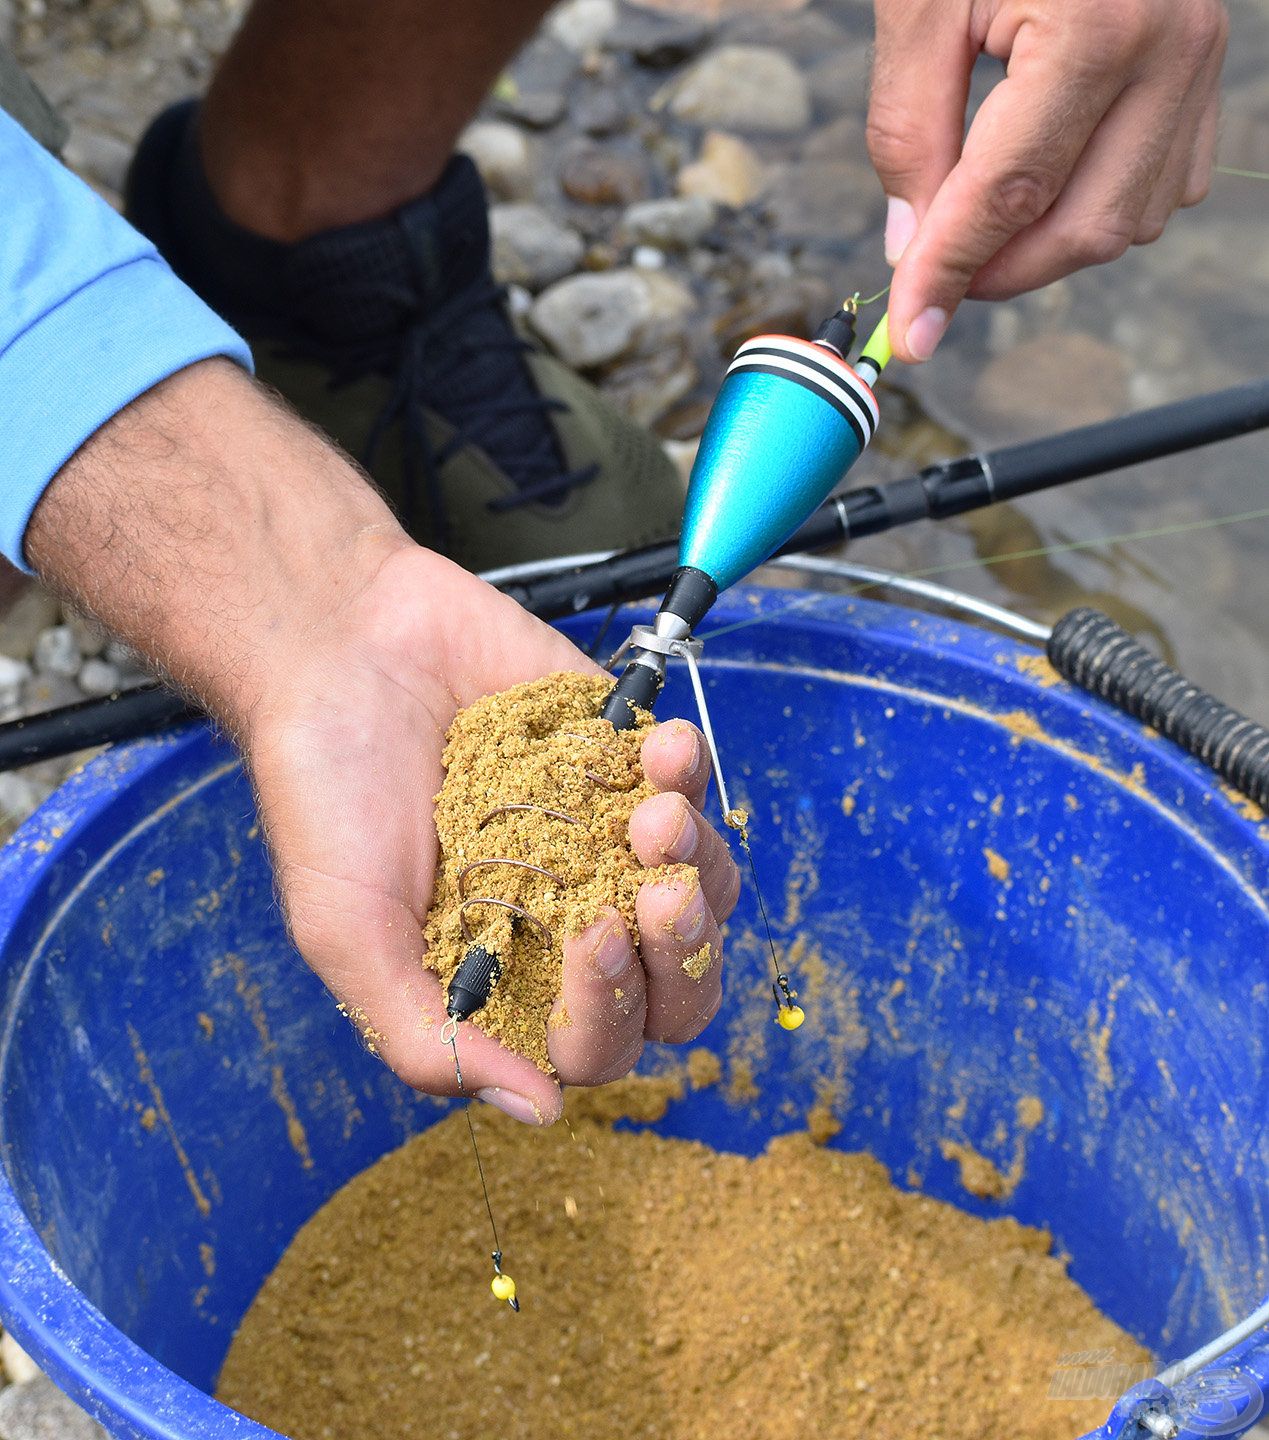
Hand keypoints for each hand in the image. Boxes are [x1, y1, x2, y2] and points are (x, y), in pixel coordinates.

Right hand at [248, 547, 739, 1124]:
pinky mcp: (622, 761)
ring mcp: (603, 840)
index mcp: (507, 979)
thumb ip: (430, 1035)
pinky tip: (660, 749)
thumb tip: (542, 1113)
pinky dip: (694, 774)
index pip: (600, 1041)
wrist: (337, 648)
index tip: (586, 934)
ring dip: (696, 858)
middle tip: (653, 890)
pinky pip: (695, 789)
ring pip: (704, 890)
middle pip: (675, 982)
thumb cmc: (325, 793)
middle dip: (682, 946)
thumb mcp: (348, 936)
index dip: (613, 1008)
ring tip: (652, 802)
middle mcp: (565, 917)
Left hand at [868, 0, 1227, 361]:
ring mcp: (1204, 56)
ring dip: (1046, 246)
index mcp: (1098, 26)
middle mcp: (1171, 46)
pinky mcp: (1210, 67)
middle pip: (1084, 228)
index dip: (951, 273)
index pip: (1010, 195)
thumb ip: (909, 132)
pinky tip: (1042, 185)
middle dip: (1001, 271)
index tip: (912, 333)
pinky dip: (1096, 207)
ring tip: (978, 223)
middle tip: (935, 276)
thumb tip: (913, 248)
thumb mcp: (919, 6)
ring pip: (1130, 220)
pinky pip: (1163, 183)